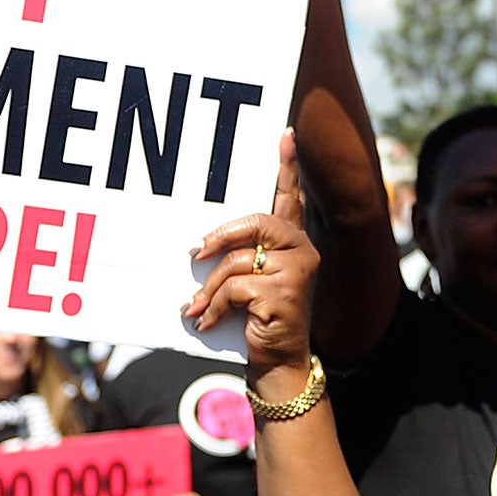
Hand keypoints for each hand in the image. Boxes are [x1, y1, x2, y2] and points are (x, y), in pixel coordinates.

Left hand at [185, 129, 316, 384]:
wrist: (276, 362)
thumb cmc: (258, 317)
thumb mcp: (249, 280)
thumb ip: (239, 256)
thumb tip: (198, 246)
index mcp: (293, 241)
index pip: (290, 197)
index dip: (287, 165)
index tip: (285, 134)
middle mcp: (302, 249)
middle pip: (256, 222)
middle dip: (219, 236)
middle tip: (194, 252)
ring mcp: (298, 269)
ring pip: (238, 260)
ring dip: (210, 287)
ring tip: (196, 306)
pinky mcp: (286, 291)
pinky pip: (236, 286)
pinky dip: (215, 305)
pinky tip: (209, 321)